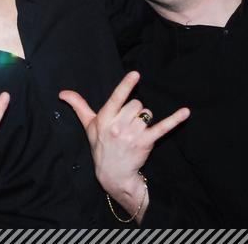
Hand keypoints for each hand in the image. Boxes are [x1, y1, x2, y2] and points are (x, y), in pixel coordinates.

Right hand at [59, 72, 188, 208]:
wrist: (112, 173)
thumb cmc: (100, 146)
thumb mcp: (88, 126)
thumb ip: (79, 106)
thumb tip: (62, 93)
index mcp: (104, 118)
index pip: (116, 98)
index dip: (126, 85)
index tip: (136, 74)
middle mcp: (118, 126)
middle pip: (136, 104)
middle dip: (134, 110)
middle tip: (127, 123)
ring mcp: (133, 135)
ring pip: (147, 114)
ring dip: (144, 119)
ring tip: (136, 131)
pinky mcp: (146, 143)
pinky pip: (163, 128)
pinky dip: (175, 120)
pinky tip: (185, 112)